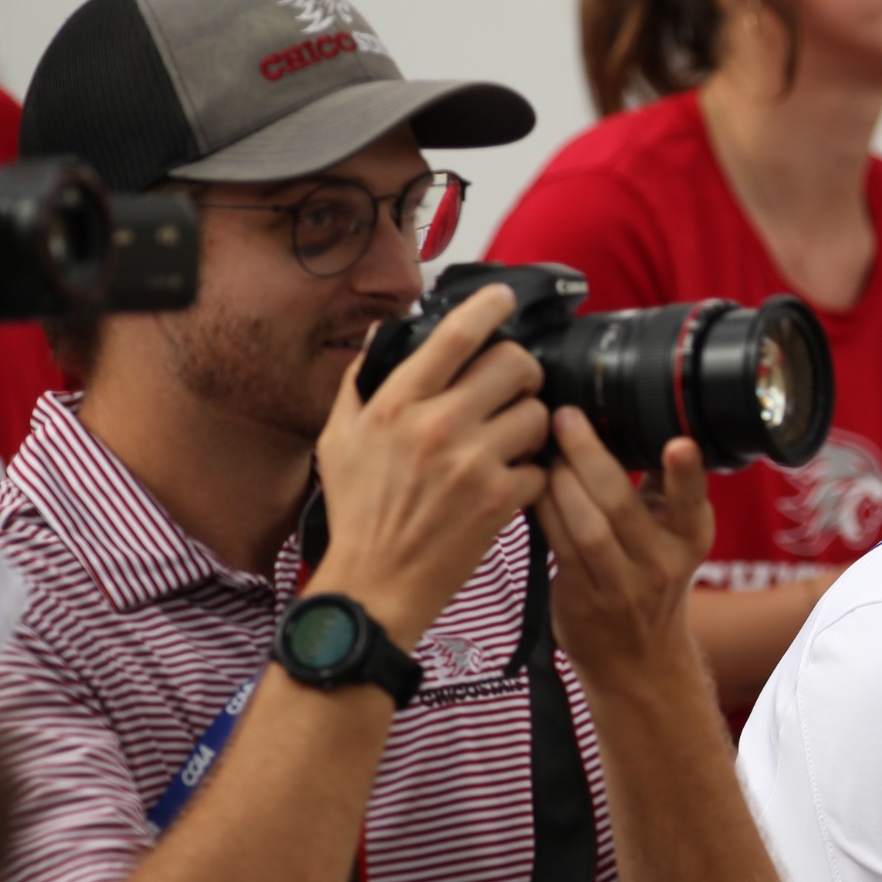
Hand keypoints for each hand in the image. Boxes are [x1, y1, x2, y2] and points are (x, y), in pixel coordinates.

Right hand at [311, 285, 547, 649]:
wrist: (374, 583)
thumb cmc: (357, 512)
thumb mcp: (338, 438)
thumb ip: (362, 380)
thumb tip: (384, 332)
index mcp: (396, 403)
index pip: (455, 336)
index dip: (488, 307)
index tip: (504, 297)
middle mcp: (436, 425)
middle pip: (515, 364)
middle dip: (523, 372)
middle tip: (515, 388)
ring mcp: (472, 463)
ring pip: (539, 414)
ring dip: (533, 423)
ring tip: (512, 440)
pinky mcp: (500, 500)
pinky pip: (542, 466)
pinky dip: (534, 474)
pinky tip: (512, 482)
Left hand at [536, 409, 714, 684]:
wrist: (637, 658)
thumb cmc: (650, 580)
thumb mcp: (673, 536)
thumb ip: (659, 488)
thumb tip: (627, 419)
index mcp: (691, 536)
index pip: (693, 501)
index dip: (687, 474)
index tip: (680, 444)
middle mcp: (663, 562)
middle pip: (621, 503)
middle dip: (589, 455)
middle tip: (565, 417)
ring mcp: (624, 585)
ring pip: (586, 524)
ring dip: (560, 481)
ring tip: (547, 450)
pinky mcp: (585, 597)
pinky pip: (560, 543)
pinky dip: (544, 508)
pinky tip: (533, 484)